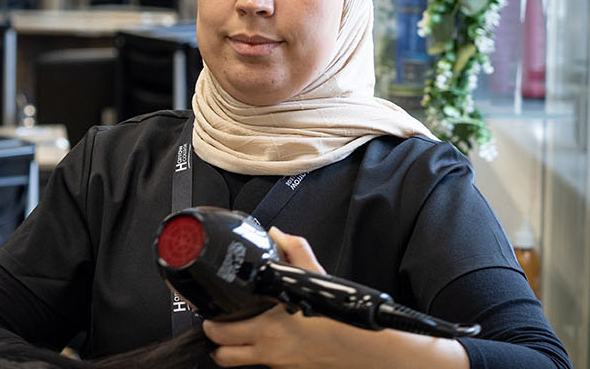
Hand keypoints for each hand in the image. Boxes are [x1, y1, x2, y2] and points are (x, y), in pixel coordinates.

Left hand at [201, 228, 467, 368]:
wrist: (378, 355)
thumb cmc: (353, 324)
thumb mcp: (323, 282)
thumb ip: (296, 255)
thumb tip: (277, 235)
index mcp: (272, 326)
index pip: (220, 330)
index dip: (211, 318)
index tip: (211, 306)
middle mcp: (271, 350)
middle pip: (221, 353)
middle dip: (215, 337)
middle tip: (218, 322)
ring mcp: (280, 366)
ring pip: (237, 364)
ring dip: (231, 351)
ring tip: (236, 334)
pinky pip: (261, 367)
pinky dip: (256, 357)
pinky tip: (266, 342)